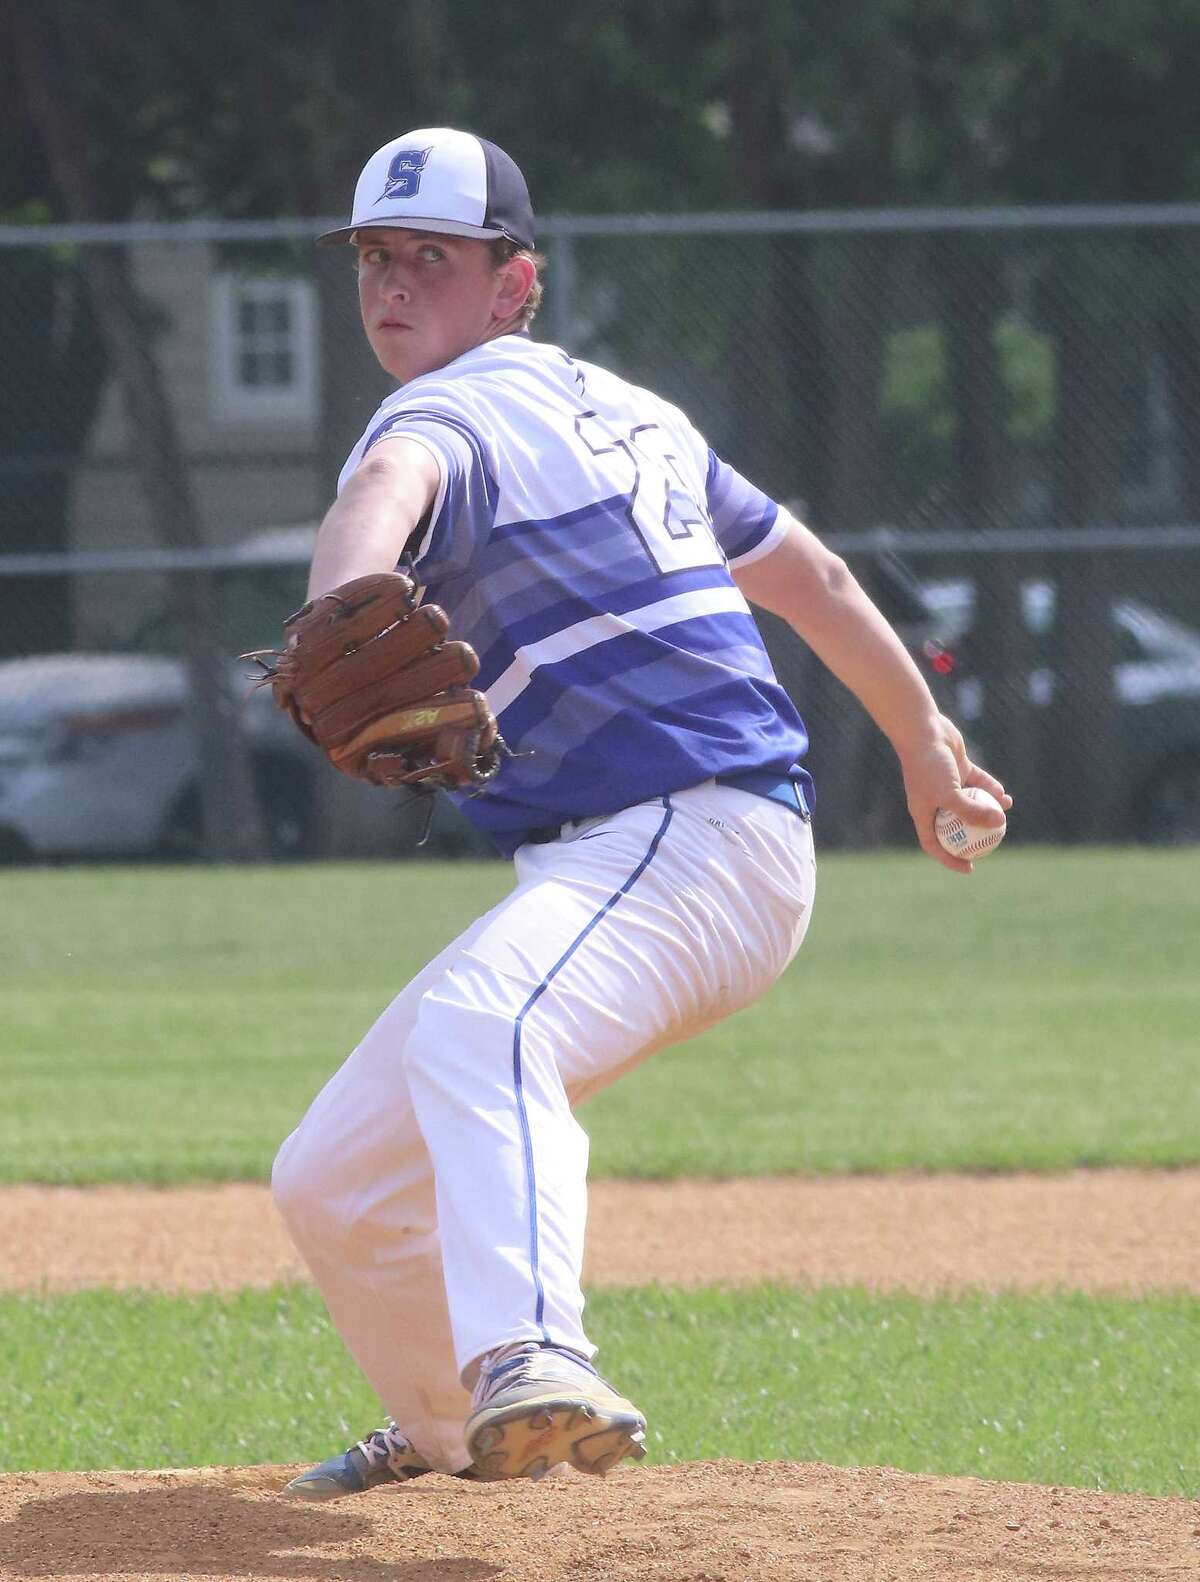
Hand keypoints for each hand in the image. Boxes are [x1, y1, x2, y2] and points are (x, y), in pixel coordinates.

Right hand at [898, 714, 1012, 873]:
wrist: (924, 732)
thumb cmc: (930, 767)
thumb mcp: (950, 795)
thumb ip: (972, 812)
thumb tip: (999, 825)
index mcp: (924, 813)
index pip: (935, 845)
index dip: (951, 859)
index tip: (970, 868)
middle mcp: (934, 801)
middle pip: (955, 826)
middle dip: (974, 836)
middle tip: (993, 844)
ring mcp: (946, 784)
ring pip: (970, 803)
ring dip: (987, 810)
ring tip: (1004, 815)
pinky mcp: (958, 768)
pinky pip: (978, 783)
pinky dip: (990, 789)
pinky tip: (1003, 795)